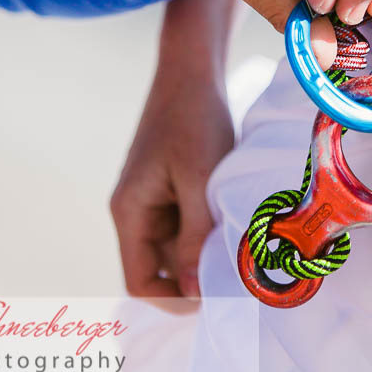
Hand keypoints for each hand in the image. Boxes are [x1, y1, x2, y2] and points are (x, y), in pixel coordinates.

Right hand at [110, 0, 233, 299]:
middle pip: (161, 268)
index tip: (215, 298)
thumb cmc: (196, 121)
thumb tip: (193, 293)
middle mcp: (134, 211)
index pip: (140, 282)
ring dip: (206, 251)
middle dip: (196, 276)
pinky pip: (186, 225)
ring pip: (178, 248)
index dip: (174, 300)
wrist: (192, 71)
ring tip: (241, 245)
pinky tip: (235, 221)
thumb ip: (196, 236)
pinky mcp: (169, 188)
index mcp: (129, 212)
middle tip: (240, 275)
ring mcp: (151, 200)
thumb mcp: (199, 180)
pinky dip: (209, 230)